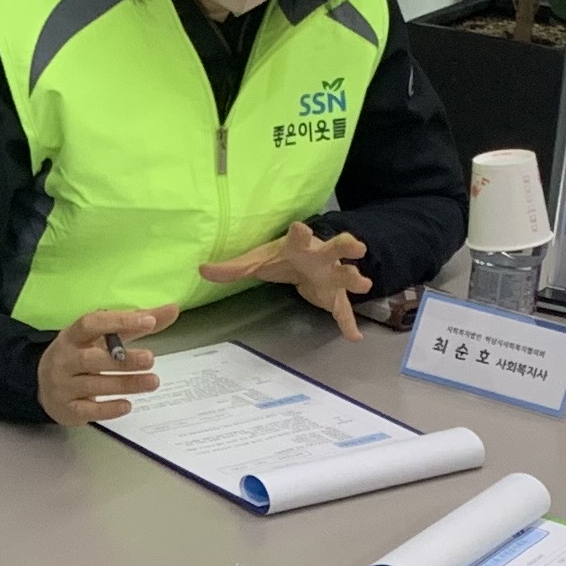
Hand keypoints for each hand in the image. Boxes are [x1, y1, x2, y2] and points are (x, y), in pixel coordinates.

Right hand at [37, 306, 181, 428]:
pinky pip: (88, 410)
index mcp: (73, 335)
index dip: (119, 322)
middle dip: (123, 360)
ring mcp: (63, 385)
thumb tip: (172, 310)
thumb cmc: (80, 355)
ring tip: (152, 381)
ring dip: (126, 384)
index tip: (149, 321)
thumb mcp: (102, 337)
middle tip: (150, 359)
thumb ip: (135, 324)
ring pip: (95, 385)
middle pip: (92, 358)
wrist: (42, 385)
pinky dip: (109, 409)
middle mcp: (65, 359)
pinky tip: (127, 405)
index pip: (92, 323)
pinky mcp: (67, 409)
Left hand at [197, 217, 375, 342]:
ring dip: (354, 278)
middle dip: (346, 245)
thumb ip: (233, 268)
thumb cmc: (283, 257)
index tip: (299, 228)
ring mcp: (331, 276)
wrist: (308, 263)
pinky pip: (343, 311)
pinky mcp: (335, 297)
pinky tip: (354, 337)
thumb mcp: (257, 261)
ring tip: (363, 284)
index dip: (300, 233)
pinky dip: (348, 323)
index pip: (300, 236)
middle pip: (337, 247)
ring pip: (346, 274)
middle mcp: (321, 257)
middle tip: (356, 245)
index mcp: (300, 245)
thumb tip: (201, 270)